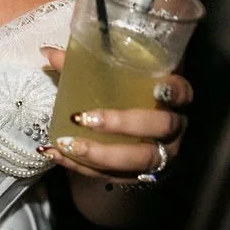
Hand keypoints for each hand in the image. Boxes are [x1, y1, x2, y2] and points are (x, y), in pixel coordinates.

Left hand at [38, 45, 191, 181]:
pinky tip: (56, 154)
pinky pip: (114, 176)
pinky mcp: (141, 177)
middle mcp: (173, 129)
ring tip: (68, 143)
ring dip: (101, 154)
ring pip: (140, 160)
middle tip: (87, 118)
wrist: (137, 137)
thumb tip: (47, 52)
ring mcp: (161, 156)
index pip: (182, 93)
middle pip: (159, 128)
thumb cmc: (127, 97)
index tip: (157, 89)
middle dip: (123, 124)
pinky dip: (82, 167)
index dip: (174, 92)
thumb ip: (85, 64)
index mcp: (172, 99)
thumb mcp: (115, 78)